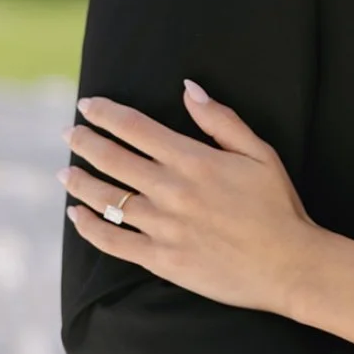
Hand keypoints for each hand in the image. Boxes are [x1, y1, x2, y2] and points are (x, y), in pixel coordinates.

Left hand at [60, 83, 316, 313]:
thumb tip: (189, 89)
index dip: (107, 114)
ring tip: (66, 172)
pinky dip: (89, 227)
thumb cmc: (277, 206)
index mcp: (194, 161)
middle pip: (113, 160)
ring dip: (80, 183)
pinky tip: (77, 215)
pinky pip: (114, 241)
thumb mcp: (260, 153)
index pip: (136, 129)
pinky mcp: (161, 259)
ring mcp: (163, 227)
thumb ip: (221, 120)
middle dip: (85, 142)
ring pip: (107, 200)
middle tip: (69, 133)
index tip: (88, 106)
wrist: (288, 264)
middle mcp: (172, 191)